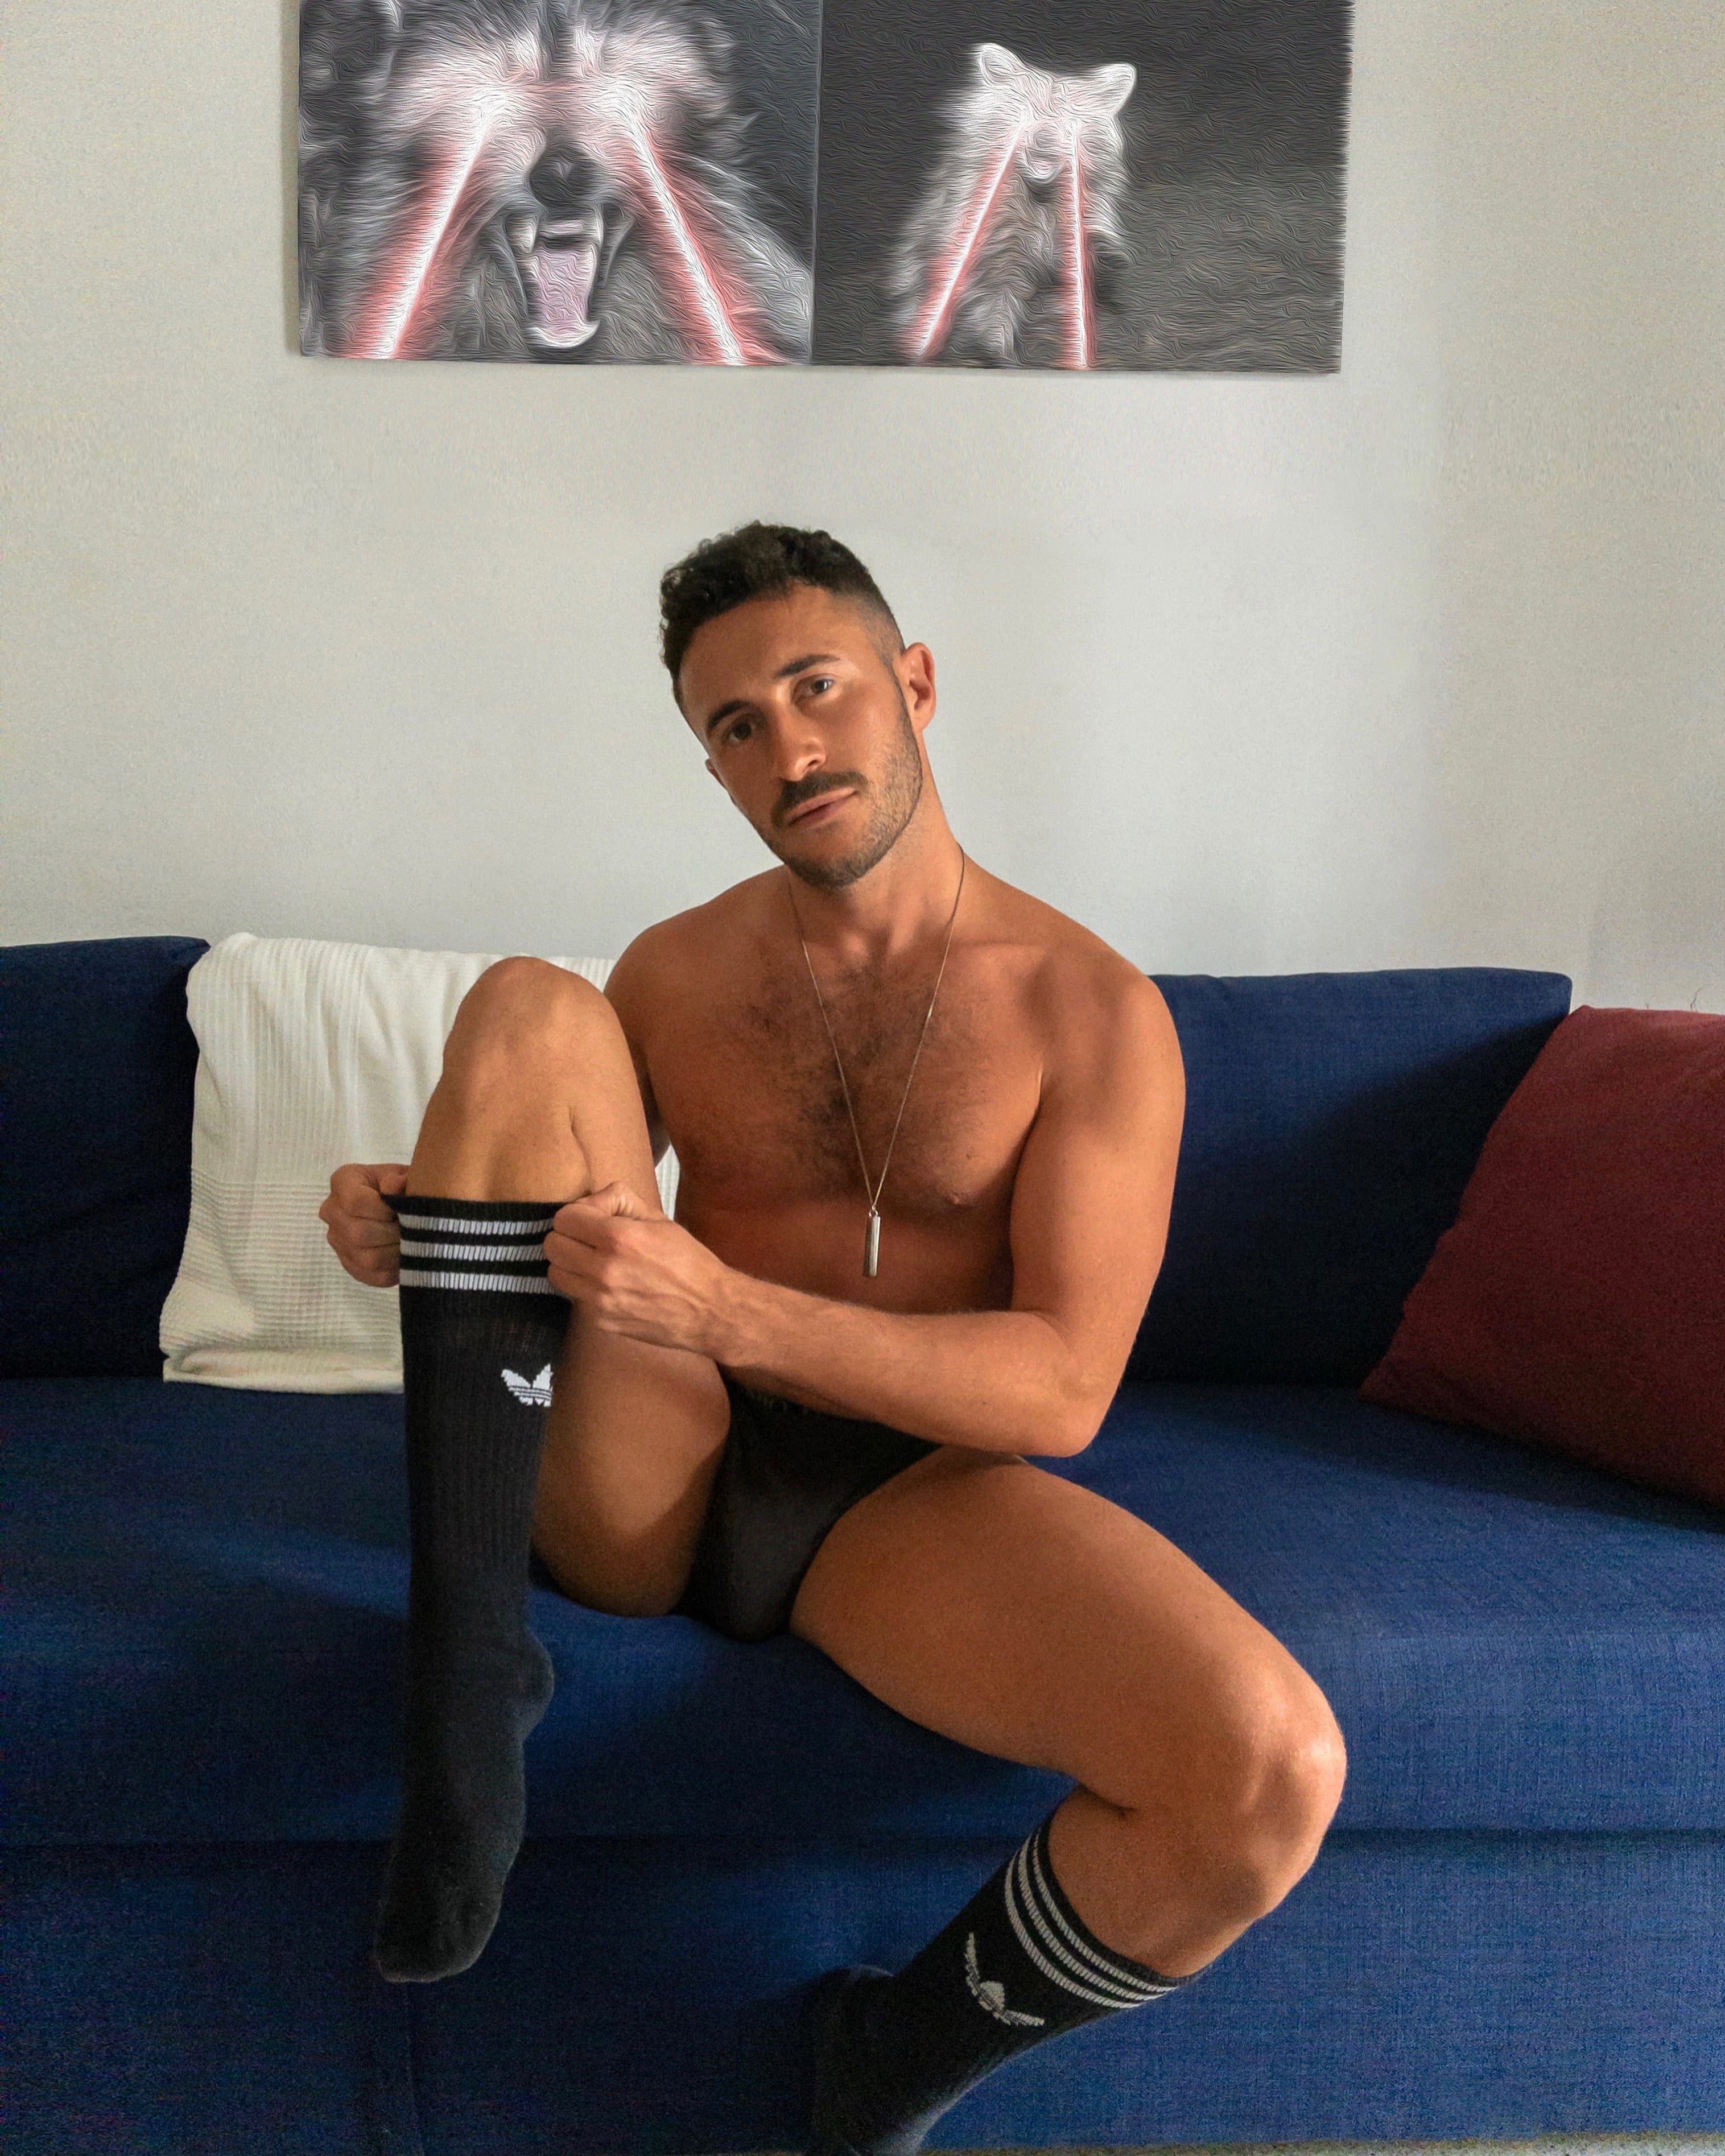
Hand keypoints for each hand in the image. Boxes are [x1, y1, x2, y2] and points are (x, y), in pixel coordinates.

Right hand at [319, 1162, 408, 1286]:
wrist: (399, 1205)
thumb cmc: (401, 1186)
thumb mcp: (405, 1176)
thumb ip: (401, 1179)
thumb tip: (395, 1185)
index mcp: (343, 1181)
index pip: (356, 1202)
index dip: (385, 1210)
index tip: (404, 1209)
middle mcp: (332, 1211)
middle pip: (359, 1234)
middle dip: (392, 1234)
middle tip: (414, 1230)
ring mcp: (337, 1239)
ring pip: (366, 1258)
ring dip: (395, 1253)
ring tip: (412, 1242)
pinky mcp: (348, 1263)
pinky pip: (370, 1275)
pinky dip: (393, 1270)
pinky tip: (405, 1257)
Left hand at [546, 1181, 735, 1354]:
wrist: (709, 1309)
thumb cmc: (686, 1260)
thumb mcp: (657, 1218)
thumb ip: (618, 1200)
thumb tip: (590, 1203)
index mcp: (619, 1238)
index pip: (564, 1218)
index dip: (577, 1214)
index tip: (592, 1219)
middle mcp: (604, 1270)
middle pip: (552, 1245)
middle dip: (568, 1237)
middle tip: (588, 1239)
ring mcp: (599, 1299)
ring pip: (555, 1273)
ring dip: (569, 1263)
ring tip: (592, 1261)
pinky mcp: (600, 1321)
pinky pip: (574, 1296)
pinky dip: (584, 1287)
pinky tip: (607, 1284)